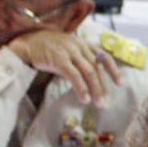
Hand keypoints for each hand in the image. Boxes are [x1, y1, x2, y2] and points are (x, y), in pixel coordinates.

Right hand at [5, 29, 120, 103]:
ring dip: (95, 90)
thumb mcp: (67, 49)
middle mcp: (79, 46)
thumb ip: (80, 59)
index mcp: (83, 43)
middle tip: (105, 103)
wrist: (27, 42)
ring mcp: (69, 52)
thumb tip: (91, 78)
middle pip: (96, 68)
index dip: (113, 70)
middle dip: (103, 87)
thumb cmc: (47, 48)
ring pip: (88, 72)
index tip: (120, 83)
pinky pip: (74, 76)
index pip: (104, 56)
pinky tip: (84, 98)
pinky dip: (81, 88)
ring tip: (98, 103)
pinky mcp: (59, 59)